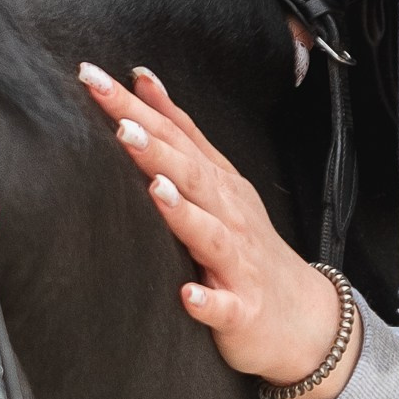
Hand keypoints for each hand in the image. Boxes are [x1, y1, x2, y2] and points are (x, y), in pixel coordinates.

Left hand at [77, 61, 362, 398]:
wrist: (304, 319)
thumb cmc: (247, 248)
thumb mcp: (218, 183)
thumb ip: (181, 135)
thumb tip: (142, 82)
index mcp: (218, 185)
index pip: (176, 137)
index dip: (138, 107)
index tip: (95, 79)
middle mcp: (229, 217)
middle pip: (191, 175)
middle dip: (156, 147)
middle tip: (120, 122)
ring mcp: (237, 265)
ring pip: (209, 234)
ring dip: (182, 212)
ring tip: (155, 189)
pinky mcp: (242, 311)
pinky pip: (223, 307)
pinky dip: (206, 301)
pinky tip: (187, 295)